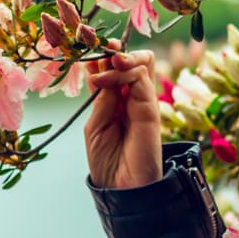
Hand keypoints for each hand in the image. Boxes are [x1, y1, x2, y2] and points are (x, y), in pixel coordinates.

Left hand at [84, 42, 161, 188]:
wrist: (121, 190)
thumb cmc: (106, 162)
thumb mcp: (96, 126)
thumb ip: (102, 99)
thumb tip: (104, 69)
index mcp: (117, 102)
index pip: (114, 68)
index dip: (103, 55)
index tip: (87, 48)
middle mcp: (132, 98)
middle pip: (133, 60)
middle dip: (115, 50)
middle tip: (100, 49)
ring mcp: (143, 103)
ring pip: (142, 63)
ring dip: (118, 59)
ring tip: (101, 69)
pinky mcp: (151, 109)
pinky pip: (142, 79)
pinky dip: (124, 71)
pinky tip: (106, 79)